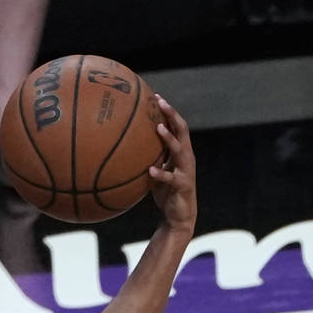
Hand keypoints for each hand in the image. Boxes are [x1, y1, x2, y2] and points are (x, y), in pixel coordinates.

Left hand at [148, 95, 196, 232]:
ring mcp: (186, 171)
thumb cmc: (165, 191)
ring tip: (157, 128)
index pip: (177, 126)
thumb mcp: (157, 171)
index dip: (169, 111)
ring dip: (169, 138)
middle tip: (160, 102)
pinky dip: (161, 173)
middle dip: (172, 115)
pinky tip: (150, 170)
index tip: (156, 96)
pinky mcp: (183, 186)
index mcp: (181, 152)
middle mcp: (186, 158)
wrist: (179, 216)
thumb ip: (149, 157)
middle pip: (182, 131)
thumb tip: (126, 146)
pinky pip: (171, 178)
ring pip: (180, 150)